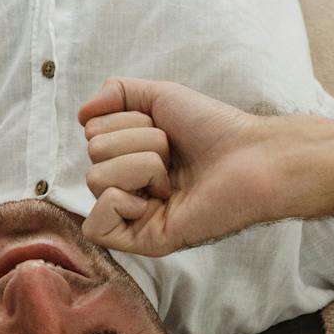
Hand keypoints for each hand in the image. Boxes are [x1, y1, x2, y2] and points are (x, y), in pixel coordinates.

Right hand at [76, 78, 282, 256]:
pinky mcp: (143, 241)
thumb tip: (81, 115)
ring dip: (141, 165)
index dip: (128, 122)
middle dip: (137, 142)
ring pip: (95, 180)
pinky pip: (96, 225)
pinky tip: (155, 199)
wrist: (251, 156)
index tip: (166, 131)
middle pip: (93, 155)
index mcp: (130, 157)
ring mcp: (134, 216)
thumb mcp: (159, 96)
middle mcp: (129, 187)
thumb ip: (117, 92)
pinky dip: (120, 201)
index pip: (93, 133)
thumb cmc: (214, 129)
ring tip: (174, 177)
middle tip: (174, 155)